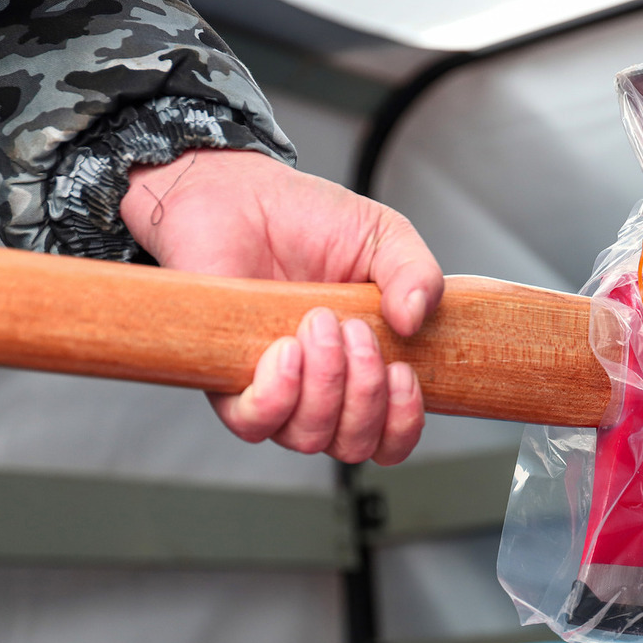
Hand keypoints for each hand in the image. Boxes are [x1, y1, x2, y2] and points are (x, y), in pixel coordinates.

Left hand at [119, 149, 443, 464]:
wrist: (240, 196)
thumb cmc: (308, 220)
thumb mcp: (384, 237)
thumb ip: (416, 273)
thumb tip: (417, 318)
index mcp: (364, 369)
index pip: (389, 439)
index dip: (402, 424)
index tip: (403, 374)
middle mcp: (319, 391)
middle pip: (353, 445)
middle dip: (366, 393)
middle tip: (355, 331)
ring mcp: (275, 390)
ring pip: (309, 437)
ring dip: (327, 384)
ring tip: (320, 322)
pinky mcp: (226, 380)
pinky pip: (254, 423)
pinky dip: (279, 394)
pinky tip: (287, 349)